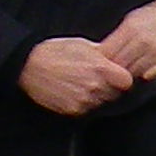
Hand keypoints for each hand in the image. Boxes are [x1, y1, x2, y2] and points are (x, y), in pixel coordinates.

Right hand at [16, 37, 130, 116]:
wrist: (28, 66)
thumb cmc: (54, 51)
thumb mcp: (81, 44)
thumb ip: (102, 54)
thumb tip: (115, 58)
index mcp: (100, 68)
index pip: (127, 81)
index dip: (122, 78)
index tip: (116, 75)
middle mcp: (95, 86)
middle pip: (114, 94)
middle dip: (109, 87)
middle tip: (94, 78)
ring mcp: (84, 100)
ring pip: (100, 103)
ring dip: (95, 96)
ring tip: (79, 84)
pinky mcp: (73, 110)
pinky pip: (86, 110)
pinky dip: (82, 103)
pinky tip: (71, 91)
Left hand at [100, 0, 155, 85]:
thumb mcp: (133, 18)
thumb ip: (119, 35)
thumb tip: (102, 50)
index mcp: (131, 28)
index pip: (108, 52)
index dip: (102, 60)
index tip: (100, 64)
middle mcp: (143, 41)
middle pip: (119, 65)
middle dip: (113, 70)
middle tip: (112, 72)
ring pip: (133, 73)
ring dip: (128, 75)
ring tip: (127, 72)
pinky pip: (149, 75)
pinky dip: (143, 76)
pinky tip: (141, 73)